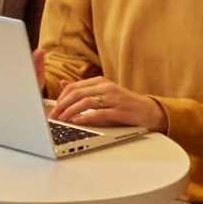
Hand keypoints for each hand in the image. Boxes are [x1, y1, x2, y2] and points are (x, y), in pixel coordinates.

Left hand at [48, 76, 164, 132]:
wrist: (150, 111)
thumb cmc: (124, 104)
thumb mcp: (102, 94)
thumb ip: (83, 90)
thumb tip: (62, 83)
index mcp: (99, 82)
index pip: (73, 87)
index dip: (60, 98)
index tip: (52, 110)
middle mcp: (106, 87)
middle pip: (77, 93)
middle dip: (62, 105)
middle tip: (53, 117)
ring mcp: (114, 98)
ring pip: (86, 101)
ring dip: (70, 111)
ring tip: (62, 120)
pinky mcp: (120, 111)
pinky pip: (100, 113)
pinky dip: (86, 117)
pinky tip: (77, 121)